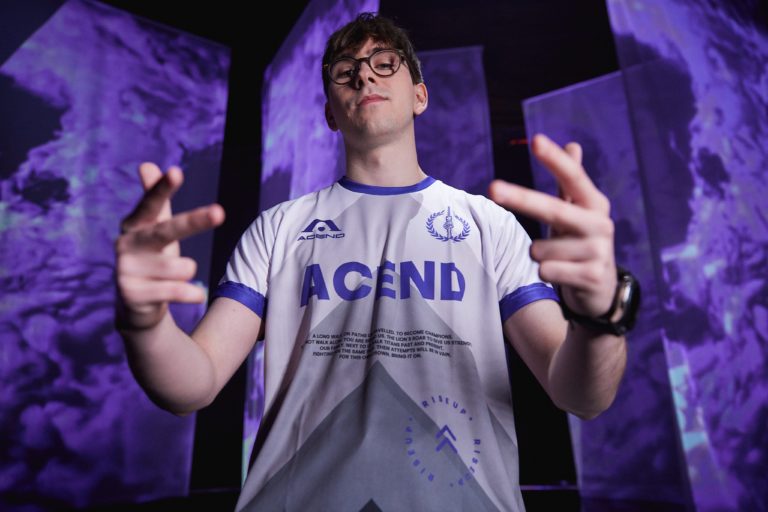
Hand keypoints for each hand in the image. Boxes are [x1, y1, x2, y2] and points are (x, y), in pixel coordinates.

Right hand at [115, 163, 224, 329]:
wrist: (136, 305)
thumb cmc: (153, 259)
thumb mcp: (156, 229)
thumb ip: (156, 201)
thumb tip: (147, 164)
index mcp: (134, 226)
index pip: (150, 204)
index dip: (161, 189)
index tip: (176, 172)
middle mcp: (125, 245)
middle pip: (166, 231)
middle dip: (193, 221)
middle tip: (220, 211)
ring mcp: (125, 270)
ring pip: (177, 267)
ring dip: (188, 271)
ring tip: (182, 275)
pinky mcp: (131, 295)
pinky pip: (174, 291)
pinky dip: (191, 293)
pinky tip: (197, 296)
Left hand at [489, 134, 616, 317]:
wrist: (601, 289)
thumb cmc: (578, 242)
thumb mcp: (576, 212)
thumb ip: (570, 182)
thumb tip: (573, 143)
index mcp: (594, 204)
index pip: (573, 178)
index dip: (555, 160)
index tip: (536, 140)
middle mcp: (600, 224)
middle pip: (553, 210)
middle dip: (521, 198)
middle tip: (492, 188)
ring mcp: (598, 251)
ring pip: (541, 250)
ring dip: (538, 255)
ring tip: (556, 259)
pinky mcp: (592, 276)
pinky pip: (547, 271)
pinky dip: (545, 273)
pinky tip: (561, 274)